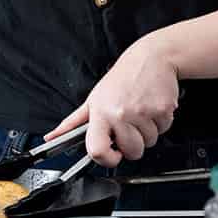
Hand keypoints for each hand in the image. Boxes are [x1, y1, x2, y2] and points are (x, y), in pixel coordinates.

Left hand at [45, 35, 179, 166]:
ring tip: (142, 115)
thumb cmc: (123, 78)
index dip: (107, 160)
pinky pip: (164, 129)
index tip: (113, 156)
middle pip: (132, 151)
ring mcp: (144, 112)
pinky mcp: (163, 109)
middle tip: (131, 129)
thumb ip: (73, 122)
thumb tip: (52, 137)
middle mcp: (122, 114)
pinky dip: (161, 123)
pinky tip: (153, 109)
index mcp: (101, 113)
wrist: (152, 58)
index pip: (98, 150)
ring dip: (148, 133)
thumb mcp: (94, 98)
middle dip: (133, 146)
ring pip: (150, 141)